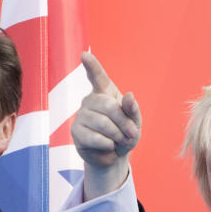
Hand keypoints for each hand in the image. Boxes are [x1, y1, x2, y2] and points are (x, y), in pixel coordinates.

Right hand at [72, 52, 141, 198]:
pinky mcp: (75, 131)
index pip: (97, 77)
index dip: (92, 66)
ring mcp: (81, 115)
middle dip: (123, 122)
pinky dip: (106, 144)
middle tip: (132, 134)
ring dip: (117, 135)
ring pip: (102, 122)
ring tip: (120, 141)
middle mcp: (90, 100)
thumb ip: (133, 110)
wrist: (114, 156)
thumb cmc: (125, 135)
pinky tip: (109, 146)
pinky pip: (93, 137)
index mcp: (105, 93)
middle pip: (108, 106)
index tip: (84, 55)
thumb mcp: (135, 123)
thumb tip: (129, 95)